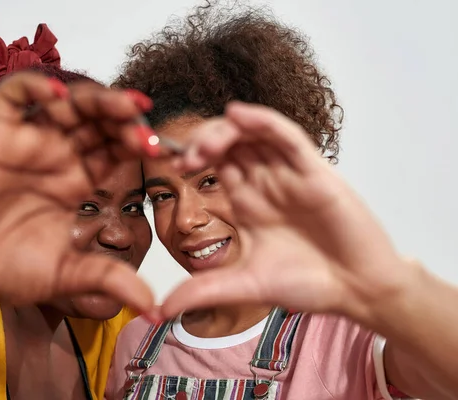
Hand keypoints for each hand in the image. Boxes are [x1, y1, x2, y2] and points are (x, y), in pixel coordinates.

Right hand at [0, 72, 154, 312]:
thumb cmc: (1, 269)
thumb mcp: (66, 274)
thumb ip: (109, 281)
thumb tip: (154, 308)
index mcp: (77, 182)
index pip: (116, 151)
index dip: (140, 147)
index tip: (165, 154)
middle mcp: (56, 156)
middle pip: (99, 122)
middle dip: (125, 120)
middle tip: (146, 128)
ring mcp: (27, 140)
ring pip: (68, 103)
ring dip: (98, 99)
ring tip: (123, 107)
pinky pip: (16, 95)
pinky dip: (37, 87)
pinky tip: (60, 97)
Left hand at [161, 102, 409, 320]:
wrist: (358, 291)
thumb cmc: (310, 283)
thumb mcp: (247, 284)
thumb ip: (205, 290)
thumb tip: (162, 310)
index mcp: (248, 200)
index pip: (216, 164)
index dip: (192, 157)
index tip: (174, 166)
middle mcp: (266, 181)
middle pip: (230, 143)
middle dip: (204, 141)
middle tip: (188, 157)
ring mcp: (290, 174)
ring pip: (254, 134)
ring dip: (227, 131)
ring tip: (207, 145)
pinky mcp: (315, 171)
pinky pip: (287, 137)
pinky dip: (263, 122)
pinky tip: (239, 114)